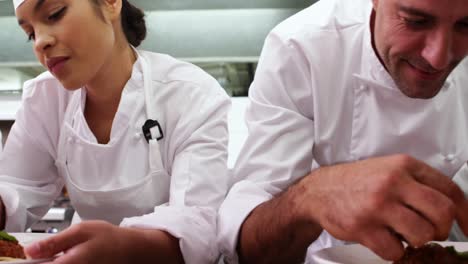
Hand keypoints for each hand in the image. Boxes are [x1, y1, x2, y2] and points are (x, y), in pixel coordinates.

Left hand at [24, 220, 183, 263]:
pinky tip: (73, 258)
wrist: (130, 249)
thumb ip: (54, 242)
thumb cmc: (108, 238)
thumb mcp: (80, 231)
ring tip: (68, 253)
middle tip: (55, 251)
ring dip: (56, 262)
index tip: (33, 254)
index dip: (32, 261)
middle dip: (46, 261)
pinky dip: (67, 263)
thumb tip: (30, 250)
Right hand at [296, 154, 467, 260]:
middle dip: (441, 230)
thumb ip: (417, 183)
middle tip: (431, 232)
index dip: (466, 214)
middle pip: (441, 214)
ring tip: (400, 233)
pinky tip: (382, 238)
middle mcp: (392, 182)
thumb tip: (450, 208)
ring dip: (415, 241)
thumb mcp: (388, 170)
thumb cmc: (355, 182)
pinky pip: (395, 251)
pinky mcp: (363, 227)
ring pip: (421, 236)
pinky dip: (392, 251)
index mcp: (403, 166)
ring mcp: (377, 205)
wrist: (319, 191)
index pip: (450, 190)